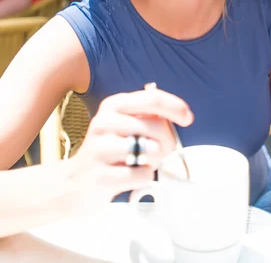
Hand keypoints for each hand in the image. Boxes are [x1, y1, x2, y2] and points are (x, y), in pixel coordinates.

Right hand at [65, 89, 193, 211]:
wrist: (73, 182)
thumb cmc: (109, 152)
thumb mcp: (124, 125)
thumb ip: (148, 116)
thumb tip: (179, 116)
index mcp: (113, 105)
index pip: (152, 98)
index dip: (175, 107)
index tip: (188, 118)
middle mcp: (104, 122)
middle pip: (157, 127)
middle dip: (167, 143)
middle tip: (159, 153)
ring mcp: (100, 149)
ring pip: (151, 151)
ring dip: (154, 161)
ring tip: (139, 164)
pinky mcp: (100, 175)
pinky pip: (142, 175)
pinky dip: (144, 178)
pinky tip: (130, 177)